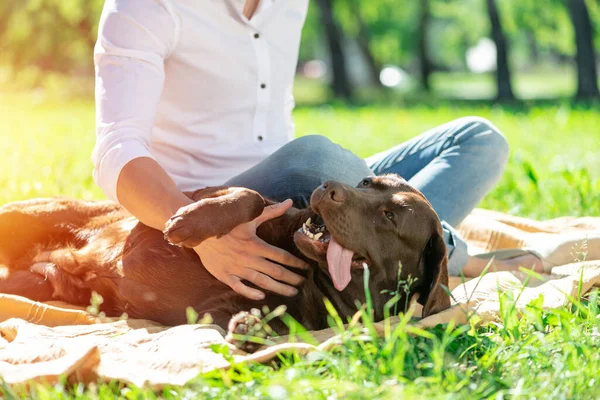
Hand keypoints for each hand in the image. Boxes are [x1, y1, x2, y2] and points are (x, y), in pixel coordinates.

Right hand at [193, 199, 309, 299]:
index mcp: (256, 244)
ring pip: (262, 282)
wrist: (200, 232)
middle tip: (303, 284)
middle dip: (291, 279)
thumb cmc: (227, 224)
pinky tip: (262, 296)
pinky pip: (239, 287)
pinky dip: (250, 293)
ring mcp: (236, 268)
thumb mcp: (249, 217)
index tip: (306, 268)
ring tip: (291, 293)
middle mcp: (248, 258)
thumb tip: (290, 202)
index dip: (296, 263)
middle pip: (275, 272)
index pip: (281, 256)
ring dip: (278, 288)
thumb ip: (272, 212)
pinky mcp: (225, 275)